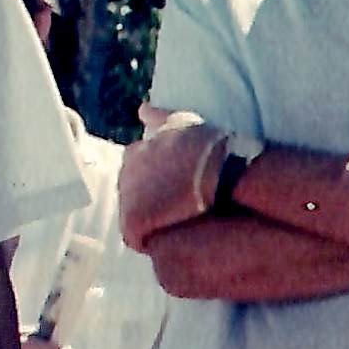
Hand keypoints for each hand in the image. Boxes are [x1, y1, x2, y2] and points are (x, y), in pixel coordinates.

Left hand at [119, 113, 222, 247]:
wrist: (223, 172)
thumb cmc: (209, 147)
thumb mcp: (182, 122)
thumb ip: (159, 116)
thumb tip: (142, 107)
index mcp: (135, 153)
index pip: (135, 172)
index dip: (156, 182)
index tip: (175, 188)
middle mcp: (125, 173)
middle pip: (133, 195)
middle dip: (151, 201)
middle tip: (180, 208)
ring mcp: (127, 198)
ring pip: (135, 217)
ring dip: (153, 221)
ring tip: (180, 224)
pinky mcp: (133, 222)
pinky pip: (137, 239)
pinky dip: (152, 241)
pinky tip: (174, 238)